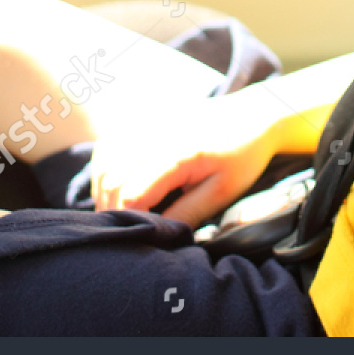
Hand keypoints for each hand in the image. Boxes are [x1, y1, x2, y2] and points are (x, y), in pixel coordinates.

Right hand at [88, 86, 283, 226]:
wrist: (250, 117)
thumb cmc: (240, 157)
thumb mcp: (221, 192)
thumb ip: (187, 214)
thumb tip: (156, 236)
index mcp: (176, 152)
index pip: (132, 195)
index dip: (131, 221)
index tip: (142, 238)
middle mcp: (154, 132)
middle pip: (111, 180)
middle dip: (112, 211)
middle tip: (127, 233)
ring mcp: (145, 122)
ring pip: (104, 163)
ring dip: (105, 192)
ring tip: (121, 213)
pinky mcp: (141, 118)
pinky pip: (107, 146)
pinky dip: (104, 169)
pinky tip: (117, 185)